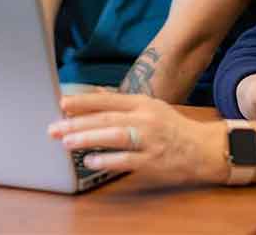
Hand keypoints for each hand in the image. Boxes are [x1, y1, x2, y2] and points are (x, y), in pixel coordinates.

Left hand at [48, 93, 229, 184]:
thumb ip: (122, 103)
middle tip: (54, 127)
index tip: (62, 103)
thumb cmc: (172, 127)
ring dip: (88, 139)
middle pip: (106, 119)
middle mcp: (144, 119)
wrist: (202, 148)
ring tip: (66, 141)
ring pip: (114, 137)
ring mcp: (149, 140)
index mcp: (142, 103)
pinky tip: (90, 161)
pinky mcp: (152, 161)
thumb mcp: (149, 107)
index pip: (107, 100)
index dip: (83, 101)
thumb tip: (94, 95)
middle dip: (77, 123)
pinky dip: (107, 160)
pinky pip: (126, 160)